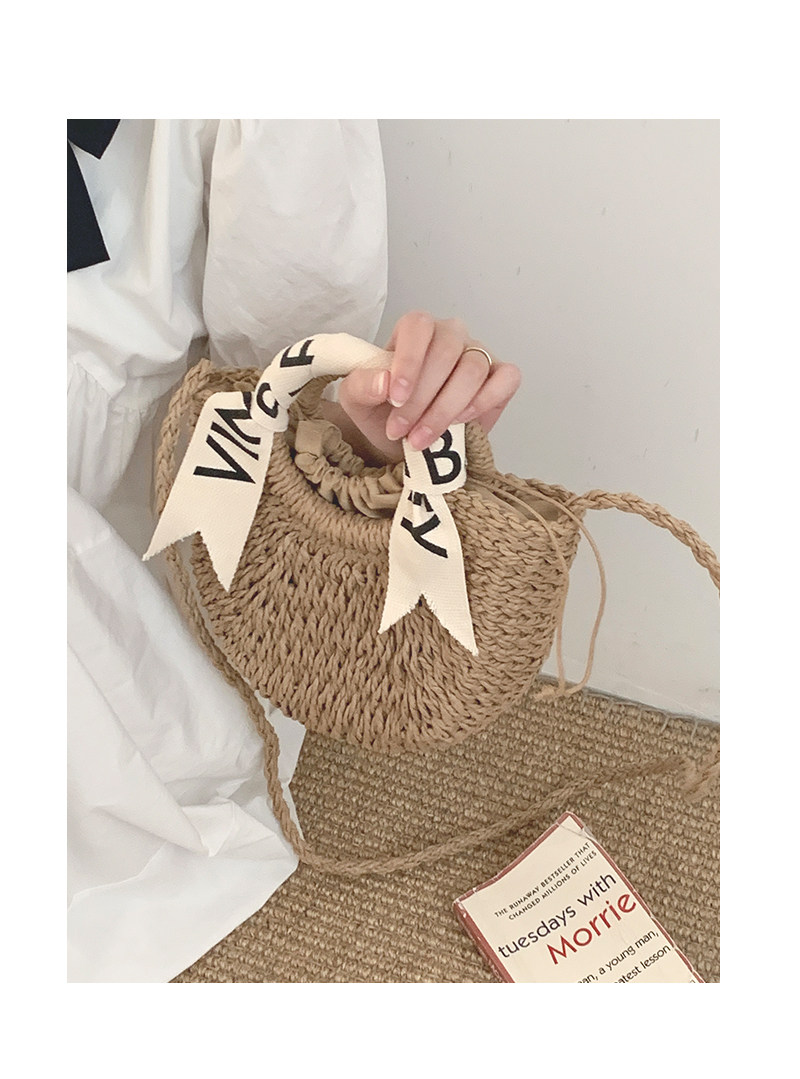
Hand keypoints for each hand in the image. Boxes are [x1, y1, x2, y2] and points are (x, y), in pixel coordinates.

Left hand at [328, 312, 521, 465]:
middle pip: (446, 352)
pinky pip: (506, 379)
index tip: (395, 399)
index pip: (418, 326)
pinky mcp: (502, 377)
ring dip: (445, 409)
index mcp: (416, 330)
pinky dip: (484, 401)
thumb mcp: (358, 401)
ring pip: (473, 370)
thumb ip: (362, 386)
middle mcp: (451, 335)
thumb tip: (383, 382)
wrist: (407, 441)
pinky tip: (461, 421)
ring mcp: (479, 354)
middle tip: (402, 431)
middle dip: (421, 399)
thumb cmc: (384, 413)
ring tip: (422, 438)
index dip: (409, 361)